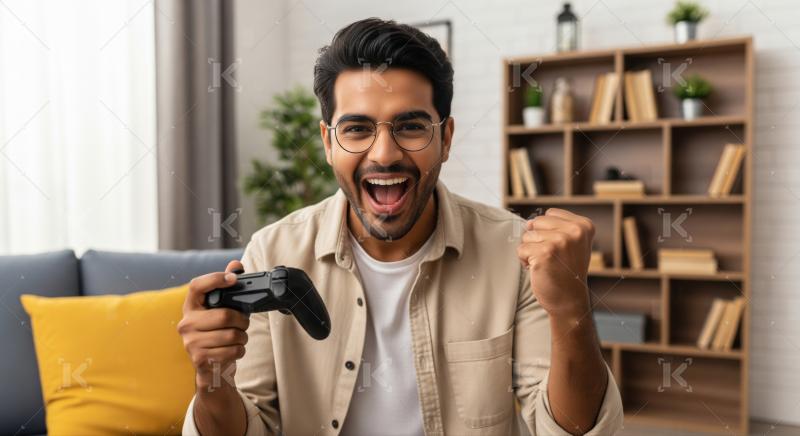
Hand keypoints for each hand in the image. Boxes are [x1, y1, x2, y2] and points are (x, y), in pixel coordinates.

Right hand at [177, 260, 249, 391]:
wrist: (210, 368)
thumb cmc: (216, 334)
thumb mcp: (221, 310)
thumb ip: (227, 287)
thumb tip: (236, 265)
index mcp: (191, 307)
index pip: (196, 286)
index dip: (215, 279)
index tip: (233, 279)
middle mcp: (186, 323)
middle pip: (225, 315)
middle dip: (242, 321)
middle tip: (244, 324)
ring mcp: (190, 342)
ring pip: (231, 335)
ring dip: (243, 338)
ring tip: (239, 338)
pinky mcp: (199, 358)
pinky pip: (231, 351)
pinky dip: (239, 351)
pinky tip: (234, 350)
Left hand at [516, 208, 594, 318]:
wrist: (568, 301)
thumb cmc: (566, 271)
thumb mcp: (571, 243)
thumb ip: (554, 227)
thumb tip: (528, 223)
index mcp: (584, 225)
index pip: (550, 214)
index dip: (548, 232)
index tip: (561, 250)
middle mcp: (574, 231)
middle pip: (536, 222)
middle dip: (537, 240)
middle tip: (551, 258)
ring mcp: (560, 241)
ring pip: (527, 236)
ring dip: (531, 251)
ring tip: (546, 264)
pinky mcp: (544, 253)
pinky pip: (521, 249)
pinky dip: (525, 261)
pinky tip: (539, 270)